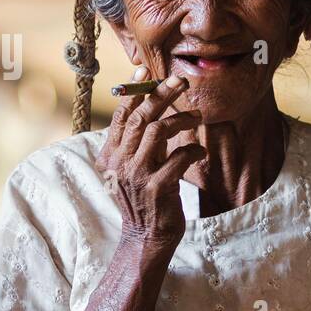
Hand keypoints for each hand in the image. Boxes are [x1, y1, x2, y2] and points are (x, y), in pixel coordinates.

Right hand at [97, 71, 204, 252]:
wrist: (145, 237)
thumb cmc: (143, 200)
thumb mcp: (131, 169)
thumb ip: (135, 144)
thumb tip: (149, 109)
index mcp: (111, 155)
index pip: (121, 116)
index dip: (134, 91)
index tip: (146, 72)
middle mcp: (120, 162)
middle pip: (141, 117)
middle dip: (162, 94)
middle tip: (181, 82)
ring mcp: (137, 174)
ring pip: (158, 131)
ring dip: (181, 119)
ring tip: (197, 116)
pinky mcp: (157, 187)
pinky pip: (179, 157)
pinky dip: (193, 149)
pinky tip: (199, 150)